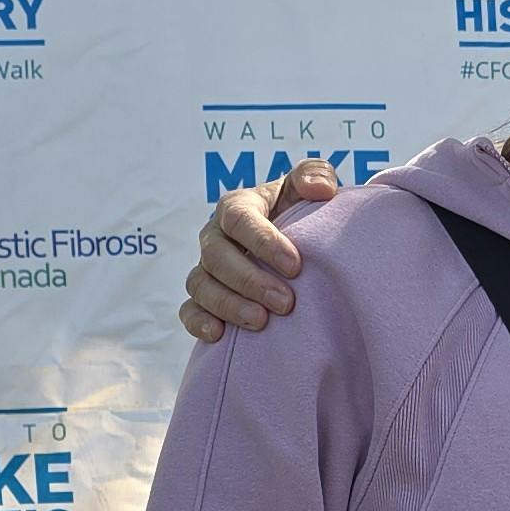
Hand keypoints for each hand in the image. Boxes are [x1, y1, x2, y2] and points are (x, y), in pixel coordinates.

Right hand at [181, 159, 333, 341]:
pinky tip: (218, 335)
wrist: (295, 244)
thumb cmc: (299, 212)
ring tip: (261, 322)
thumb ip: (314, 175)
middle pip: (217, 256)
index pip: (239, 219)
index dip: (263, 242)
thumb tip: (320, 189)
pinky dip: (198, 322)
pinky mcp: (203, 297)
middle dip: (250, 281)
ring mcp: (207, 268)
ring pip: (201, 285)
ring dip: (228, 305)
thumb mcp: (308, 187)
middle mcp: (216, 237)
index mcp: (238, 207)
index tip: (296, 265)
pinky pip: (189, 310)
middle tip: (286, 303)